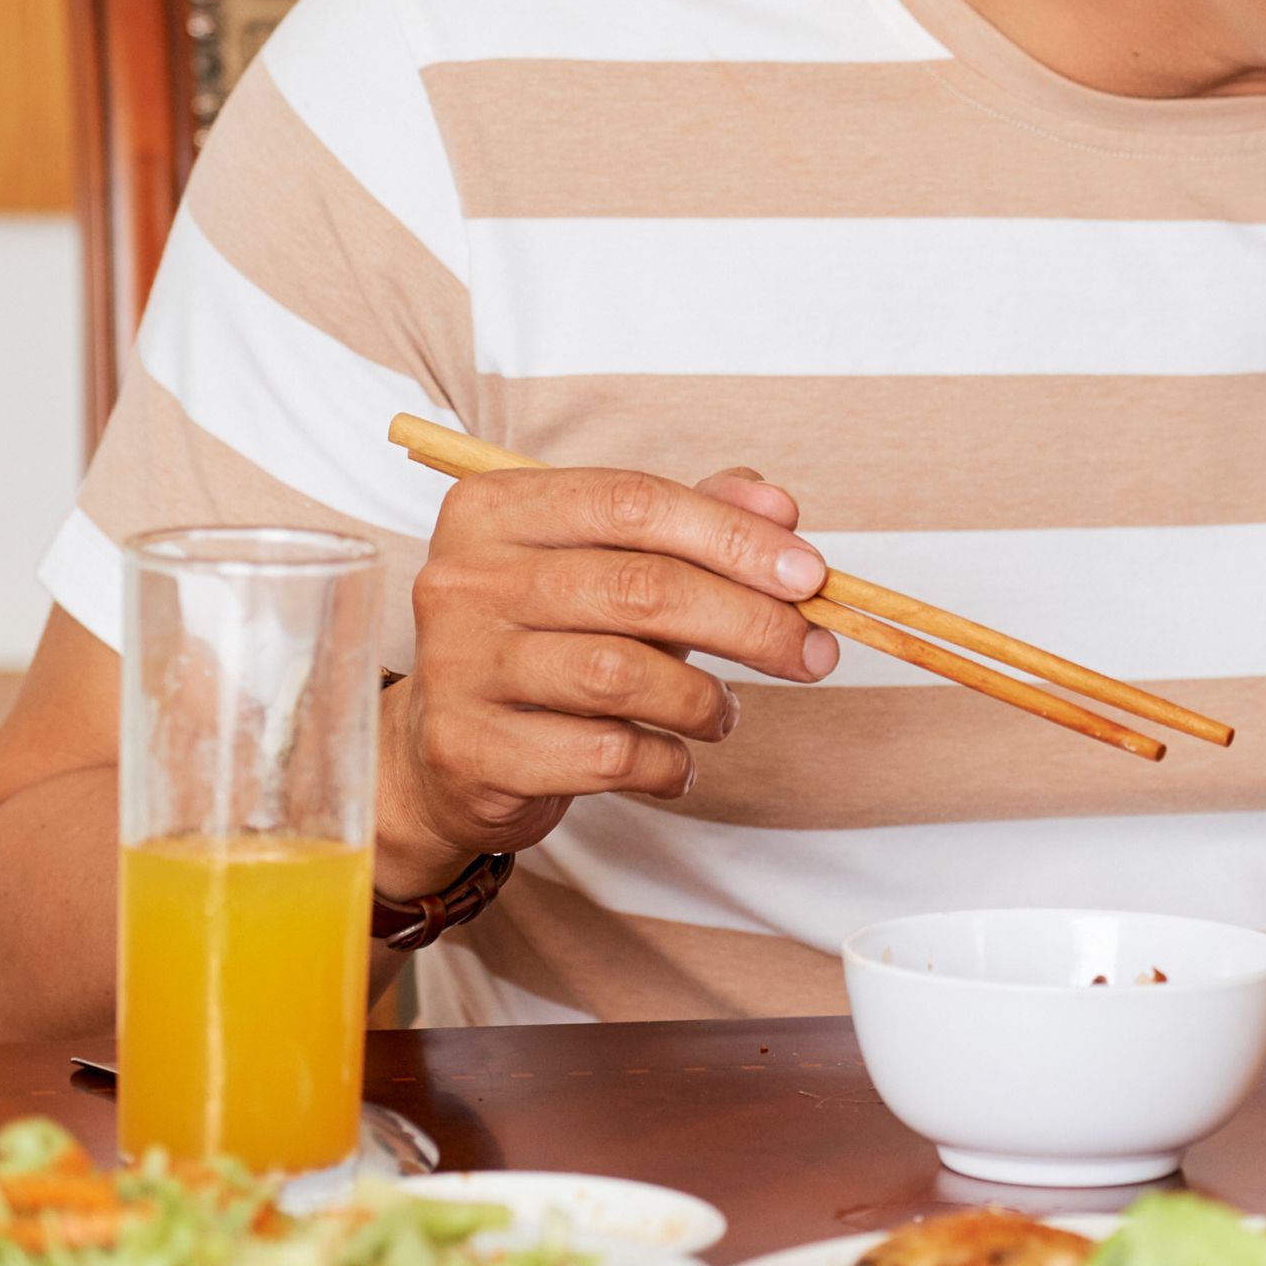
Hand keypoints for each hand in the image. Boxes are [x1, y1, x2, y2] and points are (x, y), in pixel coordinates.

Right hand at [380, 464, 838, 896]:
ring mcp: (456, 666)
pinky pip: (603, 754)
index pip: (633, 502)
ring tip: (722, 714)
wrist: (452, 753)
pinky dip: (664, 762)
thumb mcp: (616, 568)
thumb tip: (778, 508)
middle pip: (640, 588)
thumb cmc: (552, 641)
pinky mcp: (469, 749)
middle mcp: (463, 580)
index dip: (736, 537)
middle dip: (750, 622)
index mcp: (494, 510)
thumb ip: (696, 523)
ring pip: (622, 674)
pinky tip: (673, 762)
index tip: (811, 575)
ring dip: (704, 700)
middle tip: (813, 654)